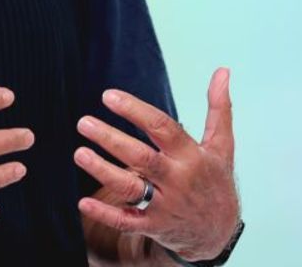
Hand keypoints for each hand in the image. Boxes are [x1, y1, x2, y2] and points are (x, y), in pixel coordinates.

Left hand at [75, 68, 239, 261]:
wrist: (219, 232)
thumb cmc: (216, 180)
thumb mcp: (222, 146)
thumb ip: (218, 108)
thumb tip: (222, 71)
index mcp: (192, 156)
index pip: (162, 128)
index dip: (135, 111)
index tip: (108, 96)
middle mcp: (178, 179)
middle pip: (142, 157)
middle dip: (111, 139)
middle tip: (83, 122)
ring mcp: (165, 205)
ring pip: (131, 188)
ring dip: (103, 171)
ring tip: (79, 154)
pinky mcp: (153, 226)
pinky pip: (127, 222)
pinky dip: (105, 214)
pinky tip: (82, 202)